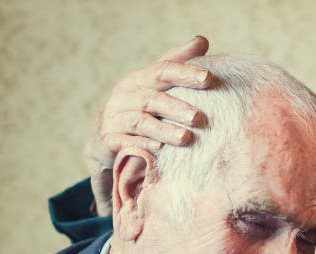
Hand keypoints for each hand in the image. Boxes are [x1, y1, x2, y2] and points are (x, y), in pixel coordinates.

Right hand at [83, 36, 212, 215]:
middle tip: (199, 118)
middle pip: (151, 99)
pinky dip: (141, 146)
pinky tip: (159, 150)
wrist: (106, 136)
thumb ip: (177, 63)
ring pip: (139, 122)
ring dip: (163, 130)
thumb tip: (202, 41)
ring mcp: (114, 118)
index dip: (185, 73)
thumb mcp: (156, 84)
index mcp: (139, 79)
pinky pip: (123, 142)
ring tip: (185, 138)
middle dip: (176, 108)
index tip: (209, 78)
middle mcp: (125, 96)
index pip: (163, 71)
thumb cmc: (141, 106)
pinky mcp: (108, 139)